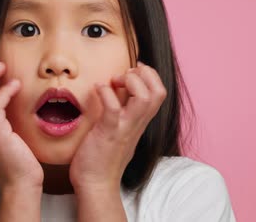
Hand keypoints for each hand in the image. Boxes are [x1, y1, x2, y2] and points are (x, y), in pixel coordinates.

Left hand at [69, 62, 166, 192]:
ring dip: (130, 81)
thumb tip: (115, 91)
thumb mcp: (119, 131)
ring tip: (114, 81)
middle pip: (159, 92)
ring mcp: (124, 128)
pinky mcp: (108, 133)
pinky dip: (106, 93)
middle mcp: (136, 124)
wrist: (96, 185)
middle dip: (145, 74)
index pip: (159, 93)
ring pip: (144, 98)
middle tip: (125, 74)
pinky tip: (97, 89)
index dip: (150, 75)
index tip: (132, 70)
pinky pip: (113, 108)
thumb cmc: (102, 157)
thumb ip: (122, 113)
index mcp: (139, 122)